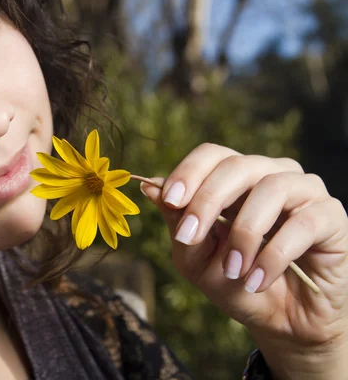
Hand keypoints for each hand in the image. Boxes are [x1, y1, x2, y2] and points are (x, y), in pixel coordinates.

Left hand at [140, 143, 347, 379]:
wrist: (282, 322)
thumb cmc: (236, 283)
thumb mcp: (196, 259)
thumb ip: (177, 222)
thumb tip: (149, 186)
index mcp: (236, 180)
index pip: (212, 154)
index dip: (189, 171)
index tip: (169, 199)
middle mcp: (271, 176)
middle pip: (237, 165)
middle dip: (207, 200)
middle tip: (189, 236)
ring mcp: (304, 192)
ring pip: (271, 187)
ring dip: (243, 233)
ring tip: (232, 270)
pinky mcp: (331, 217)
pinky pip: (303, 222)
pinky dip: (274, 254)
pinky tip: (257, 280)